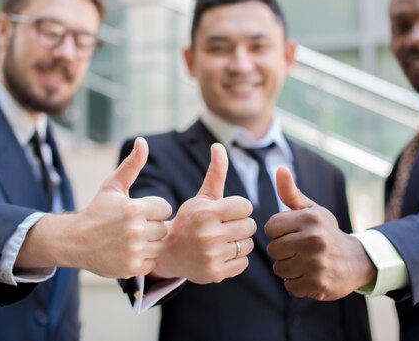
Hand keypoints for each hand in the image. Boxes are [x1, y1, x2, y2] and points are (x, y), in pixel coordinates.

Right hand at [17, 137, 171, 277]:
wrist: (75, 241)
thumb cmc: (97, 210)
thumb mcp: (113, 186)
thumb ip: (132, 164)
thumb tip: (142, 141)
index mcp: (135, 208)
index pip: (165, 208)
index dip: (155, 210)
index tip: (141, 211)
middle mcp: (135, 230)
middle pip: (164, 228)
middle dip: (152, 227)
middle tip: (135, 226)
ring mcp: (134, 250)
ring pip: (159, 246)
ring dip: (150, 244)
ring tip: (132, 239)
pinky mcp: (131, 268)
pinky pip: (152, 263)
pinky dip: (144, 259)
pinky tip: (129, 251)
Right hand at [152, 143, 256, 283]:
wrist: (168, 253)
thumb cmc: (189, 220)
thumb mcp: (201, 197)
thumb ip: (215, 173)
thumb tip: (219, 145)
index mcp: (206, 213)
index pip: (246, 206)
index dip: (238, 208)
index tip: (226, 212)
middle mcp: (209, 234)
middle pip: (250, 225)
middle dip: (240, 224)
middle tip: (225, 227)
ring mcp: (212, 256)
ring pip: (248, 245)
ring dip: (239, 242)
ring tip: (223, 240)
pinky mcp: (215, 273)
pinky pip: (243, 263)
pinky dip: (236, 259)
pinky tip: (221, 254)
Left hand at [264, 167, 375, 300]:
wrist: (356, 260)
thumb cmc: (325, 232)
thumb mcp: (311, 210)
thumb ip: (291, 192)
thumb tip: (280, 168)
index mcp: (310, 219)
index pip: (270, 227)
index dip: (278, 232)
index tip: (292, 233)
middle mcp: (314, 239)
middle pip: (273, 249)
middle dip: (282, 251)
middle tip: (299, 249)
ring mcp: (317, 263)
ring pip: (279, 269)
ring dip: (289, 268)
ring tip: (305, 262)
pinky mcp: (319, 284)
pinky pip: (290, 286)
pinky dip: (297, 283)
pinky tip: (310, 275)